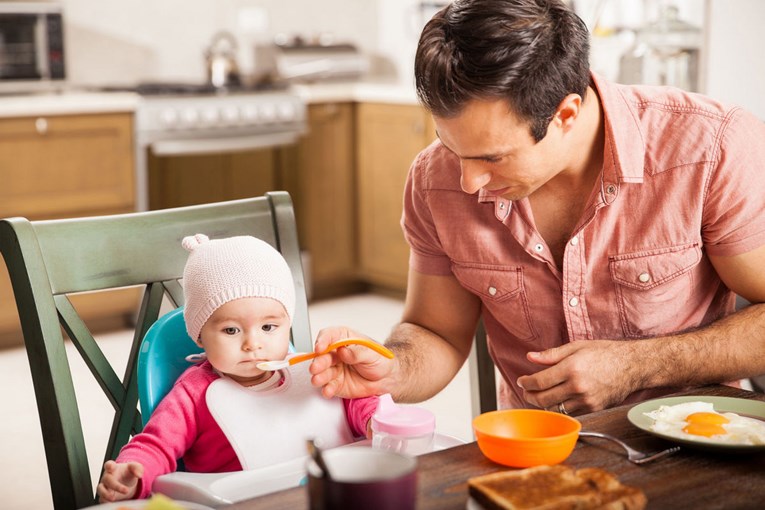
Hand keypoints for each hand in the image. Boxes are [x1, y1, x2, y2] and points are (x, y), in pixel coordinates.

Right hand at [96, 460, 143, 501]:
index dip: (109, 465)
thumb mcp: (135, 468)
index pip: (109, 464)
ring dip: (106, 494)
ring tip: (113, 499)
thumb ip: (138, 468)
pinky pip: (102, 499)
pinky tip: (112, 503)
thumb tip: (139, 474)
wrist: (127, 484)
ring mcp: (104, 486)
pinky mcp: (104, 496)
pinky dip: (105, 501)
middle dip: (115, 485)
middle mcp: (107, 476)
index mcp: (114, 468)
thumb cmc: (128, 474)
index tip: (111, 467)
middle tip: (126, 490)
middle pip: (107, 479)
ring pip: (100, 489)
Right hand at [309, 326, 394, 398]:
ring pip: (322, 372)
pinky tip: (327, 390)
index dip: (322, 341)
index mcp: (344, 339)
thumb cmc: (380, 360)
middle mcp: (336, 353)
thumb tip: (343, 351)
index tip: (320, 348)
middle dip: (318, 362)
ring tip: (318, 380)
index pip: (329, 336)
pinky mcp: (336, 384)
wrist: (387, 379)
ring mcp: (335, 369)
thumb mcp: (372, 353)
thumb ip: (357, 352)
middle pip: (322, 355)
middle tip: (316, 367)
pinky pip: (328, 386)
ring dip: (319, 376)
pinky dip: (327, 389)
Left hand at [516, 340, 639, 413]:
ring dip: (543, 404)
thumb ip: (551, 355)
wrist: (633, 366)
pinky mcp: (594, 409)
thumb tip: (530, 357)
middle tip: (526, 390)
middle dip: (529, 395)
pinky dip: (559, 408)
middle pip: (543, 399)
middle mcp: (577, 387)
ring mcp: (586, 400)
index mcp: (571, 368)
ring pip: (555, 409)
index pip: (539, 382)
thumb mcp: (576, 347)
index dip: (525, 383)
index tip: (521, 380)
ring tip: (539, 395)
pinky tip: (556, 399)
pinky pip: (569, 413)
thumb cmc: (605, 353)